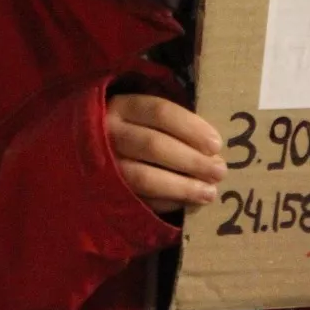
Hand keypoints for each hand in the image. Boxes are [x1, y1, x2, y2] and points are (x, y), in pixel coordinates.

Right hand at [106, 93, 225, 214]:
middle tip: (219, 171)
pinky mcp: (106, 191)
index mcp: (123, 107)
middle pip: (154, 145)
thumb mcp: (146, 116)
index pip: (160, 112)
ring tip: (209, 192)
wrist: (89, 151)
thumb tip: (213, 149)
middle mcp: (109, 134)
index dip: (191, 128)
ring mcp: (105, 165)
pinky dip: (166, 202)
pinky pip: (138, 200)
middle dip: (192, 161)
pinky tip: (186, 202)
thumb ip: (174, 125)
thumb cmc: (134, 129)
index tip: (216, 145)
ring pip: (144, 177)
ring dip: (182, 187)